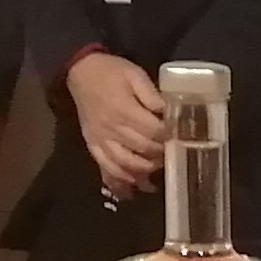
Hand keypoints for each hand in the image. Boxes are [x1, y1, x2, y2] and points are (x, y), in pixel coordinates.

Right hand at [66, 52, 164, 196]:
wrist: (80, 72)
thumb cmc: (111, 71)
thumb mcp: (135, 74)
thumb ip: (152, 94)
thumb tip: (168, 113)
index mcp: (124, 110)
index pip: (153, 131)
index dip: (169, 136)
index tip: (180, 136)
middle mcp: (112, 129)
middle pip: (142, 150)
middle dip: (161, 154)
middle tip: (173, 153)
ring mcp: (101, 140)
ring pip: (125, 164)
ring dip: (144, 171)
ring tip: (157, 170)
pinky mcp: (93, 146)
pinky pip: (106, 169)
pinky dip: (120, 182)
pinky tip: (133, 189)